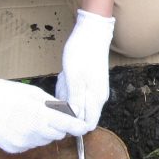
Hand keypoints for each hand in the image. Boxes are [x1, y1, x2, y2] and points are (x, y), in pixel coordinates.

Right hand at [0, 67, 86, 153]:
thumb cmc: (6, 92)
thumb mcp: (34, 93)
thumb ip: (54, 106)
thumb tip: (70, 112)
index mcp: (39, 115)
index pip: (69, 126)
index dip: (77, 126)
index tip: (82, 125)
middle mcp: (32, 132)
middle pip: (58, 135)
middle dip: (58, 126)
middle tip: (49, 115)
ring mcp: (22, 142)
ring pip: (44, 140)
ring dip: (43, 132)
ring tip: (29, 118)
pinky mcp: (13, 149)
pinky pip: (30, 145)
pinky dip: (30, 137)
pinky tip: (19, 125)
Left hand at [55, 9, 115, 132]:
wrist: (91, 33)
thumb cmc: (82, 54)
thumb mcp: (74, 79)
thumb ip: (75, 102)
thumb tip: (74, 122)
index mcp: (96, 99)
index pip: (88, 124)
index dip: (73, 125)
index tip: (60, 114)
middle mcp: (98, 97)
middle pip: (81, 114)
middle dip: (67, 107)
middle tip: (61, 90)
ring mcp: (95, 89)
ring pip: (77, 102)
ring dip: (66, 95)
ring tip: (64, 79)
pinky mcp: (90, 83)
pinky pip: (76, 93)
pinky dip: (67, 87)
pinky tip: (66, 76)